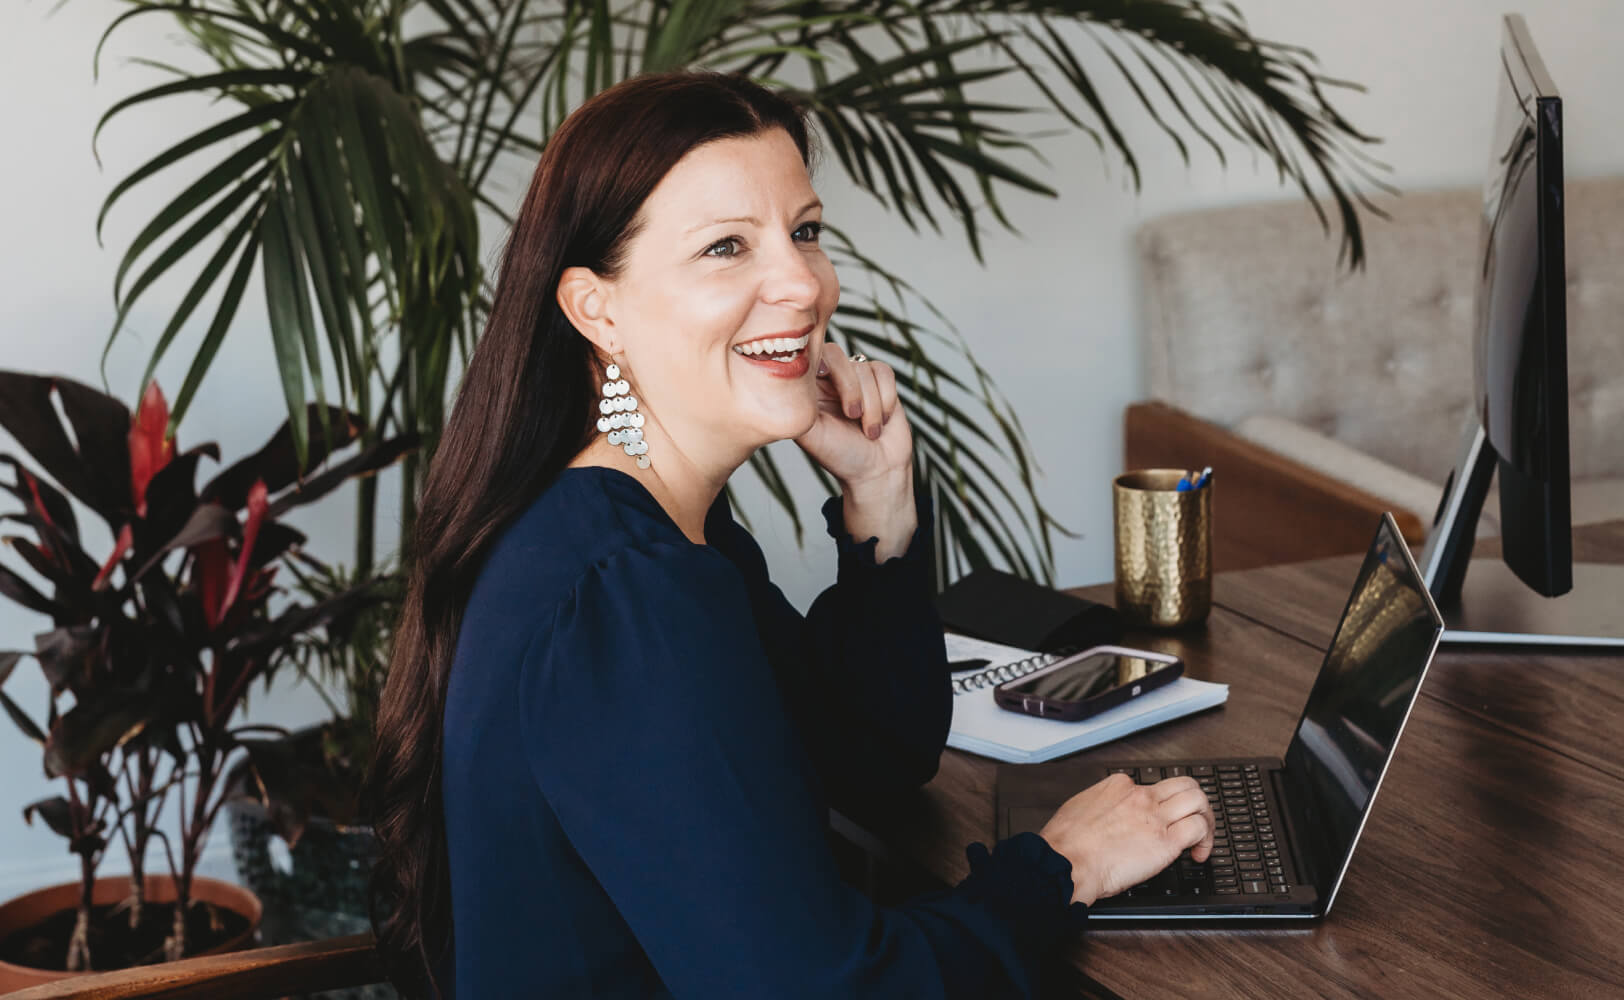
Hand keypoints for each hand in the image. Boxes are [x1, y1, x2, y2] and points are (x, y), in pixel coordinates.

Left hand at [793, 349, 912, 488]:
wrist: (876, 472)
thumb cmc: (840, 456)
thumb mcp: (810, 435)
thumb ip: (797, 406)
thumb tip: (785, 380)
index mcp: (808, 388)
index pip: (808, 357)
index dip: (818, 362)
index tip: (824, 378)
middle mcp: (830, 379)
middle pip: (837, 355)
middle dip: (849, 387)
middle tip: (852, 416)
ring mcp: (856, 379)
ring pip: (864, 369)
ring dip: (871, 404)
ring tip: (869, 431)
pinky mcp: (880, 382)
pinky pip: (885, 373)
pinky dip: (886, 398)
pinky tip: (882, 420)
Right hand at [1037, 773, 1214, 905]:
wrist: (1065, 863)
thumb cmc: (1065, 845)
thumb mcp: (1080, 808)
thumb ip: (1101, 806)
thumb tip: (1108, 815)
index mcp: (1118, 786)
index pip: (1153, 785)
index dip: (1160, 805)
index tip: (1159, 821)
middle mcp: (1140, 796)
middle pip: (1184, 785)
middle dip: (1196, 802)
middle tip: (1195, 821)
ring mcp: (1155, 817)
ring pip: (1198, 800)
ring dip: (1206, 818)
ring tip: (1202, 838)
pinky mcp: (1165, 841)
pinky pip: (1198, 829)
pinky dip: (1206, 841)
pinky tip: (1197, 854)